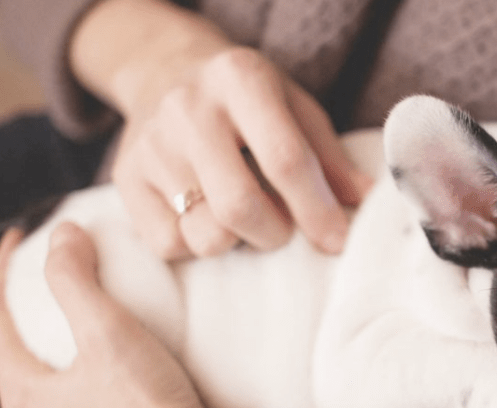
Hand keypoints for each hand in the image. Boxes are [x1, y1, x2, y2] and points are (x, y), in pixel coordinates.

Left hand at [0, 225, 413, 407]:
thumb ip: (78, 281)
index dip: (1, 274)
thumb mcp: (110, 334)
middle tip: (48, 291)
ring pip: (53, 404)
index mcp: (26, 394)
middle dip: (27, 324)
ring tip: (88, 346)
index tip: (18, 239)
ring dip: (61, 369)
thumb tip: (63, 235)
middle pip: (18, 366)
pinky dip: (91, 403)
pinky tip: (116, 399)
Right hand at [71, 0, 372, 259]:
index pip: (285, 159)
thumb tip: (369, 203)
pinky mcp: (125, 178)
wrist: (165, 72)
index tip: (336, 241)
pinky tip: (205, 218)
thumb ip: (331, 159)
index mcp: (241, 79)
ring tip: (243, 218)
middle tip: (283, 229)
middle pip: (239, 206)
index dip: (316, 209)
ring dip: (236, 242)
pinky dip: (196, 244)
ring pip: (204, 234)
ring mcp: (151, 144)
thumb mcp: (296, 110)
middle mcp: (189, 108)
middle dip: (275, 234)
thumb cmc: (248, 101)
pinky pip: (168, 244)